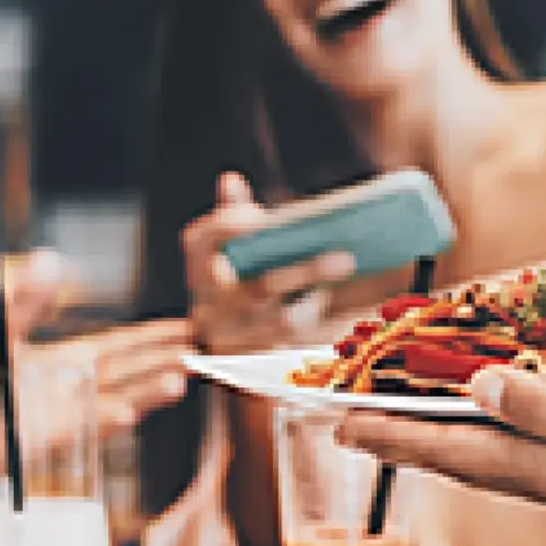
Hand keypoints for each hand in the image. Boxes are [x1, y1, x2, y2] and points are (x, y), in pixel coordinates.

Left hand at [0, 253, 192, 483]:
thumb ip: (27, 303)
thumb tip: (50, 258)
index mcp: (67, 362)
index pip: (120, 348)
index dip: (152, 338)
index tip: (186, 328)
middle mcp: (76, 391)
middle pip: (130, 373)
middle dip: (164, 361)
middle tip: (200, 349)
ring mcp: (69, 418)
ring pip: (119, 400)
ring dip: (148, 391)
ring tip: (179, 379)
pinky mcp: (52, 443)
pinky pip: (86, 430)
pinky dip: (108, 421)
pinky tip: (129, 411)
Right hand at [182, 172, 354, 354]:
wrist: (222, 344)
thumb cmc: (232, 281)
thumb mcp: (226, 250)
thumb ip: (230, 215)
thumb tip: (230, 179)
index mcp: (198, 268)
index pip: (200, 242)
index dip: (224, 227)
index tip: (258, 216)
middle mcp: (207, 306)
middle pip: (258, 288)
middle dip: (305, 272)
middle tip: (347, 258)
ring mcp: (229, 340)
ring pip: (283, 322)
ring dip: (319, 301)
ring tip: (345, 277)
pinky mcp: (254, 366)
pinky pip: (295, 347)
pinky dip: (319, 325)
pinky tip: (337, 304)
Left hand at [334, 368, 545, 542]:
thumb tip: (476, 386)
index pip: (451, 449)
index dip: (393, 433)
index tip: (336, 419)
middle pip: (459, 449)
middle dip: (400, 431)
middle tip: (346, 415)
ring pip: (488, 443)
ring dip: (438, 424)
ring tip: (398, 409)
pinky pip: (525, 433)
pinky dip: (490, 413)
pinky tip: (487, 403)